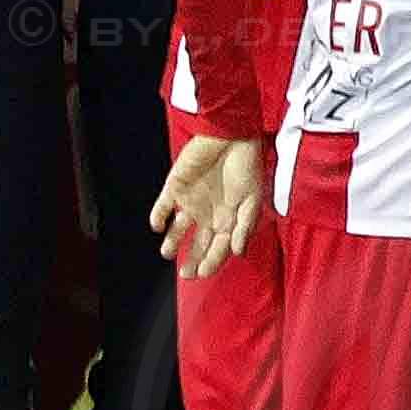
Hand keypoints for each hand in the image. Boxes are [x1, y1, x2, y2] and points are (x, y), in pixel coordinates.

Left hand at [148, 132, 266, 274]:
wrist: (230, 135)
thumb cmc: (246, 165)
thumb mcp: (252, 199)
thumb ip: (245, 226)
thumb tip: (238, 252)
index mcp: (229, 217)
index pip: (219, 246)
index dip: (213, 260)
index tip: (204, 273)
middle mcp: (209, 213)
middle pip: (199, 242)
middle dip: (193, 259)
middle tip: (186, 274)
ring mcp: (191, 201)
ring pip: (178, 228)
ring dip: (172, 242)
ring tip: (167, 253)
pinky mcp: (175, 187)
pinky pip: (163, 206)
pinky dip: (158, 216)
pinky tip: (157, 226)